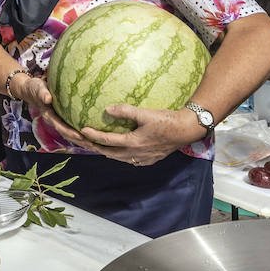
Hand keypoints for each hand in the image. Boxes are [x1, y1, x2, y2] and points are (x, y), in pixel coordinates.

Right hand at [12, 74, 98, 149]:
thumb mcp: (38, 89)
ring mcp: (59, 121)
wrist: (32, 90)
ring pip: (72, 134)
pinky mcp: (63, 119)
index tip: (82, 137)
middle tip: (94, 145)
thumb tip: (48, 98)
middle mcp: (55, 121)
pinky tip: (94, 135)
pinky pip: (74, 128)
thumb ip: (42, 94)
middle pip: (68, 135)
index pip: (61, 127)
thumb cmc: (35, 89)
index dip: (71, 133)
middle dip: (80, 141)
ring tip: (97, 146)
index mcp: (49, 116)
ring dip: (83, 141)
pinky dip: (83, 134)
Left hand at [80, 104, 205, 165]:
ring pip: (120, 159)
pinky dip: (122, 157)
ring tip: (100, 148)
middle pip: (111, 153)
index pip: (108, 140)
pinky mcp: (151, 159)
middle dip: (97, 148)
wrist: (186, 130)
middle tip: (87, 142)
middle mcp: (136, 153)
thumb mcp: (144, 113)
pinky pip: (131, 161)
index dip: (93, 135)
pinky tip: (121, 153)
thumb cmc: (166, 120)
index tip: (83, 130)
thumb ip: (125, 111)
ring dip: (109, 153)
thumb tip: (107, 109)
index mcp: (133, 142)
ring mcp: (144, 158)